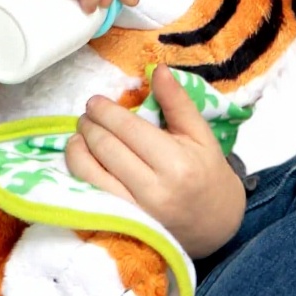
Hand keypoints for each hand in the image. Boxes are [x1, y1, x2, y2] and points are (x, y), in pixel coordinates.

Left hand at [64, 64, 245, 257]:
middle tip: (87, 115)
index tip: (95, 101)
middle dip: (90, 125)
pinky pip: (90, 194)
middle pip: (106, 148)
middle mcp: (153, 190)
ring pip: (90, 173)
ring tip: (80, 134)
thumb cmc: (208, 175)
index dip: (106, 111)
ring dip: (77, 148)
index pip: (128, 129)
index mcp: (176, 164)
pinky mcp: (122, 226)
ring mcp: (135, 212)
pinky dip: (80, 172)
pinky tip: (81, 158)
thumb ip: (177, 102)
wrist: (217, 226)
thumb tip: (157, 69)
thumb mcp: (200, 135)